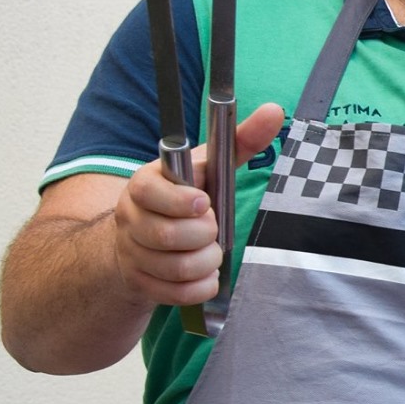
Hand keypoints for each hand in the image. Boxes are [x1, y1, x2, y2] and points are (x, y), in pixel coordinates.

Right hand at [111, 103, 284, 305]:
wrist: (143, 240)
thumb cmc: (184, 198)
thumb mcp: (209, 168)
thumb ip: (240, 140)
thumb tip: (274, 110)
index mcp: (144, 184)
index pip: (151, 191)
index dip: (181, 201)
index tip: (204, 203)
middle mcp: (130, 217)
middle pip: (168, 235)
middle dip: (204, 235)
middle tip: (212, 229)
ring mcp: (131, 252)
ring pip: (175, 267)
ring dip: (206, 262)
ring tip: (211, 251)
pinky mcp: (139, 283)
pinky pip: (175, 294)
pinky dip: (200, 287)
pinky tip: (205, 274)